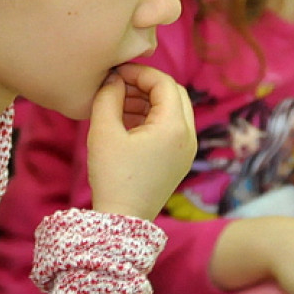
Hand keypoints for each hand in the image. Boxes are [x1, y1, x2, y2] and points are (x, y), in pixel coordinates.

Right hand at [86, 63, 195, 221]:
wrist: (123, 220)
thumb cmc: (112, 176)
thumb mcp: (104, 131)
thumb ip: (108, 96)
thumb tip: (114, 79)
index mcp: (174, 127)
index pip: (164, 83)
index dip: (139, 72)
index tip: (116, 73)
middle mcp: (189, 136)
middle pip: (174, 94)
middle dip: (147, 85)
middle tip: (120, 86)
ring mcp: (187, 150)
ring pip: (174, 110)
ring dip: (149, 101)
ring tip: (119, 103)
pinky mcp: (180, 161)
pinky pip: (171, 128)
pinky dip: (153, 118)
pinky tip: (127, 122)